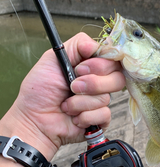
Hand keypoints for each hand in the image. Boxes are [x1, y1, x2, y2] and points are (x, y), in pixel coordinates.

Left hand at [0, 33, 124, 160]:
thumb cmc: (39, 92)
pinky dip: (85, 116)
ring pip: (106, 97)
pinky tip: (74, 117)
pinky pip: (104, 114)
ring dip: (80, 102)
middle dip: (92, 83)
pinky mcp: (99, 120)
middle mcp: (97, 82)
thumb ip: (77, 45)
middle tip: (72, 87)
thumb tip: (96, 45)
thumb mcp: (52, 59)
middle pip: (117, 77)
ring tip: (66, 105)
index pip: (112, 59)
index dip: (100, 64)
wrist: (34, 120)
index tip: (80, 69)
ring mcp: (98, 101)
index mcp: (89, 66)